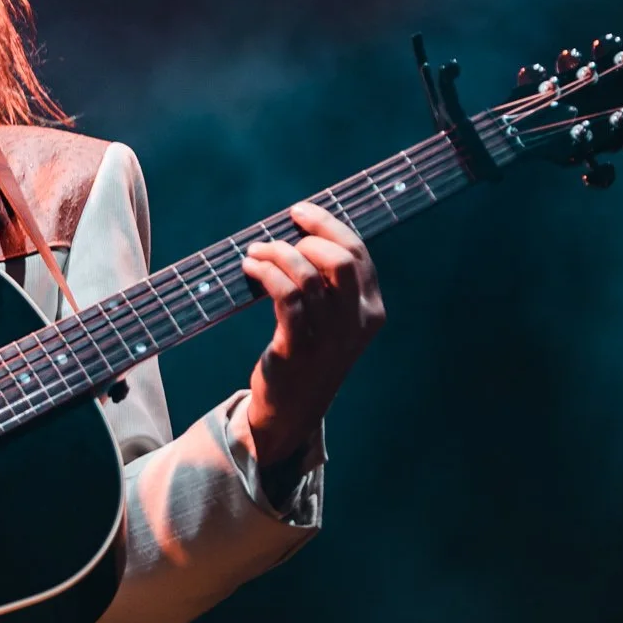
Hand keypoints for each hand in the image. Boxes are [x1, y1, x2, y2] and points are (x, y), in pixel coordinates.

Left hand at [241, 201, 384, 465]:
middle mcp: (356, 324)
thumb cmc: (308, 352)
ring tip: (255, 253)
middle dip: (305, 238)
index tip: (299, 213)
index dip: (327, 226)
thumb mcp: (333, 320)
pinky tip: (251, 268)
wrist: (292, 410)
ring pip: (307, 277)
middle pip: (340, 261)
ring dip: (275, 254)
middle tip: (277, 240)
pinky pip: (285, 298)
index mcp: (371, 311)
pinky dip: (265, 274)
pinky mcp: (297, 349)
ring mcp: (328, 339)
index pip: (358, 253)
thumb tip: (298, 230)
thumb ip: (328, 281)